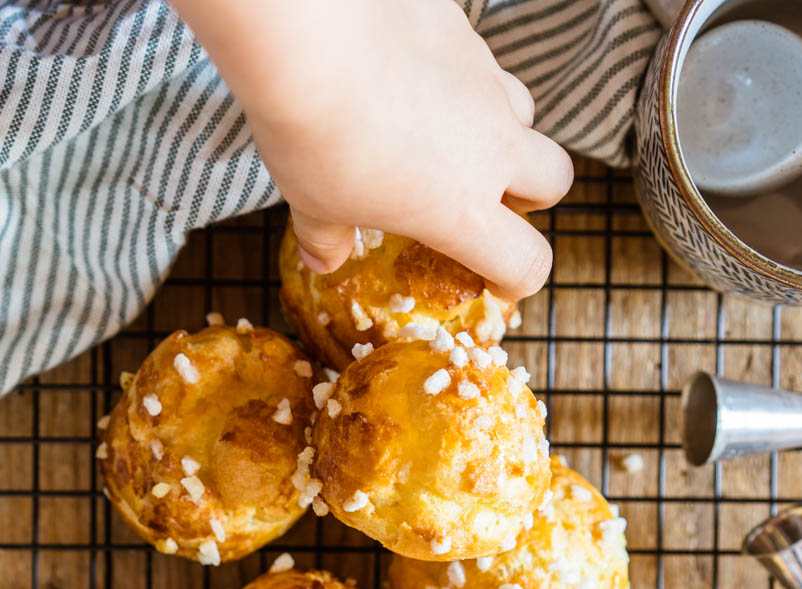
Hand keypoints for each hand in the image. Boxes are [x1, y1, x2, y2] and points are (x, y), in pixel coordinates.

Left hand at [175, 0, 572, 297]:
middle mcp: (490, 146)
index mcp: (462, 210)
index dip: (520, 278)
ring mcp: (484, 81)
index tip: (500, 280)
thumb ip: (328, 237)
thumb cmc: (314, 135)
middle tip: (489, 199)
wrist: (310, 31)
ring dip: (501, 130)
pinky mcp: (463, 30)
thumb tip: (325, 258)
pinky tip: (413, 76)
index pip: (527, 261)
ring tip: (448, 134)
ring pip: (525, 111)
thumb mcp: (313, 204)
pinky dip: (459, 77)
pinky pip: (479, 59)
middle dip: (532, 195)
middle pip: (557, 178)